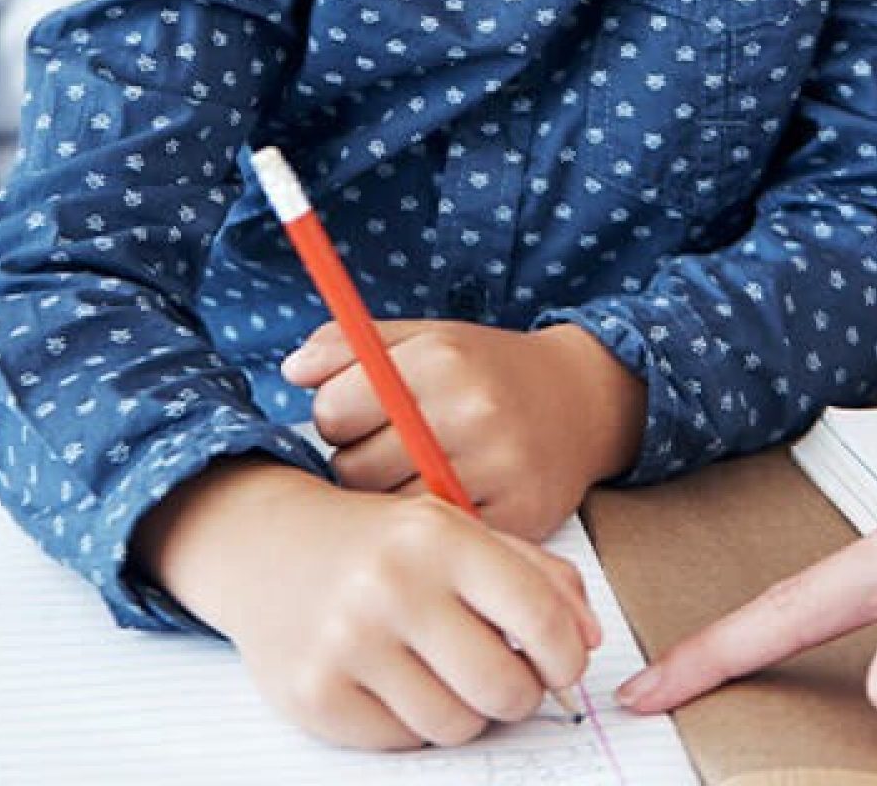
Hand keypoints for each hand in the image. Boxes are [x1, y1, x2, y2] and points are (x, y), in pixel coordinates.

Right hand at [144, 459, 604, 747]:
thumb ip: (536, 574)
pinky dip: (409, 724)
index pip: (537, 618)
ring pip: (455, 725)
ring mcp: (347, 644)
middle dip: (517, 695)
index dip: (566, 657)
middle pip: (503, 689)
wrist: (264, 547)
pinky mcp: (315, 695)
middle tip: (501, 679)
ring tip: (438, 675)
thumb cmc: (378, 545)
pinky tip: (391, 683)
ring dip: (462, 711)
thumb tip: (588, 639)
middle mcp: (390, 586)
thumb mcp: (456, 531)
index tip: (562, 666)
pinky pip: (402, 742)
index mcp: (437, 538)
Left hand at [285, 319, 644, 542]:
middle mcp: (471, 411)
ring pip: (392, 510)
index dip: (335, 416)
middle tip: (382, 452)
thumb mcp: (423, 337)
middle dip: (356, 463)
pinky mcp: (518, 517)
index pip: (336, 409)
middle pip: (356, 468)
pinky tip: (442, 500)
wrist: (583, 401)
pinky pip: (439, 538)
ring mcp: (497, 469)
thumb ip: (349, 344)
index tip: (355, 416)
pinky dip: (431, 527)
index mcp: (439, 360)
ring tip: (410, 475)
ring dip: (388, 499)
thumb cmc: (486, 369)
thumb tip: (292, 371)